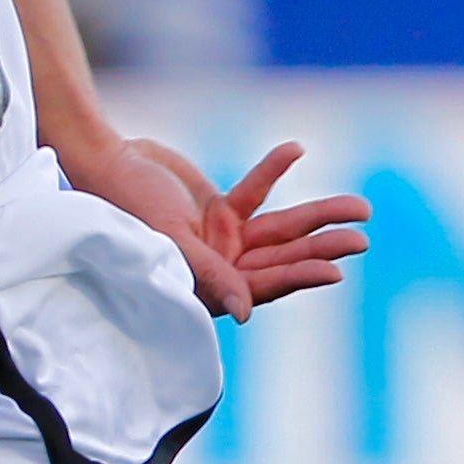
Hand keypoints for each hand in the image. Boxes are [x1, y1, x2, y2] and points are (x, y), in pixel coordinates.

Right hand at [75, 137, 370, 314]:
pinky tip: (295, 149)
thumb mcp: (168, 239)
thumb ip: (210, 274)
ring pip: (280, 230)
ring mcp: (221, 240)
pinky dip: (273, 171)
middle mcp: (219, 268)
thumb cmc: (124, 206)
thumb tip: (247, 314)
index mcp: (205, 287)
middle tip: (361, 237)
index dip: (297, 277)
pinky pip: (256, 192)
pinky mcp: (219, 210)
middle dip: (320, 247)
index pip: (260, 286)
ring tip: (359, 207)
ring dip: (316, 215)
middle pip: (280, 259)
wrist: (102, 162)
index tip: (334, 271)